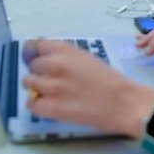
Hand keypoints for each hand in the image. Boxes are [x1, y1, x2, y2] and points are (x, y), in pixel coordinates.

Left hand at [22, 39, 153, 138]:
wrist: (124, 103)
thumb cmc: (110, 80)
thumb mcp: (87, 58)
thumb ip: (67, 57)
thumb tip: (47, 58)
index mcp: (66, 50)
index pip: (35, 46)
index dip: (36, 53)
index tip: (40, 59)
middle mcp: (55, 65)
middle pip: (32, 65)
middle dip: (41, 72)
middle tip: (55, 80)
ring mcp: (51, 87)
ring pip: (28, 83)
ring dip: (38, 87)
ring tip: (53, 93)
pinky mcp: (50, 108)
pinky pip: (31, 103)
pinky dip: (38, 104)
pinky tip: (50, 105)